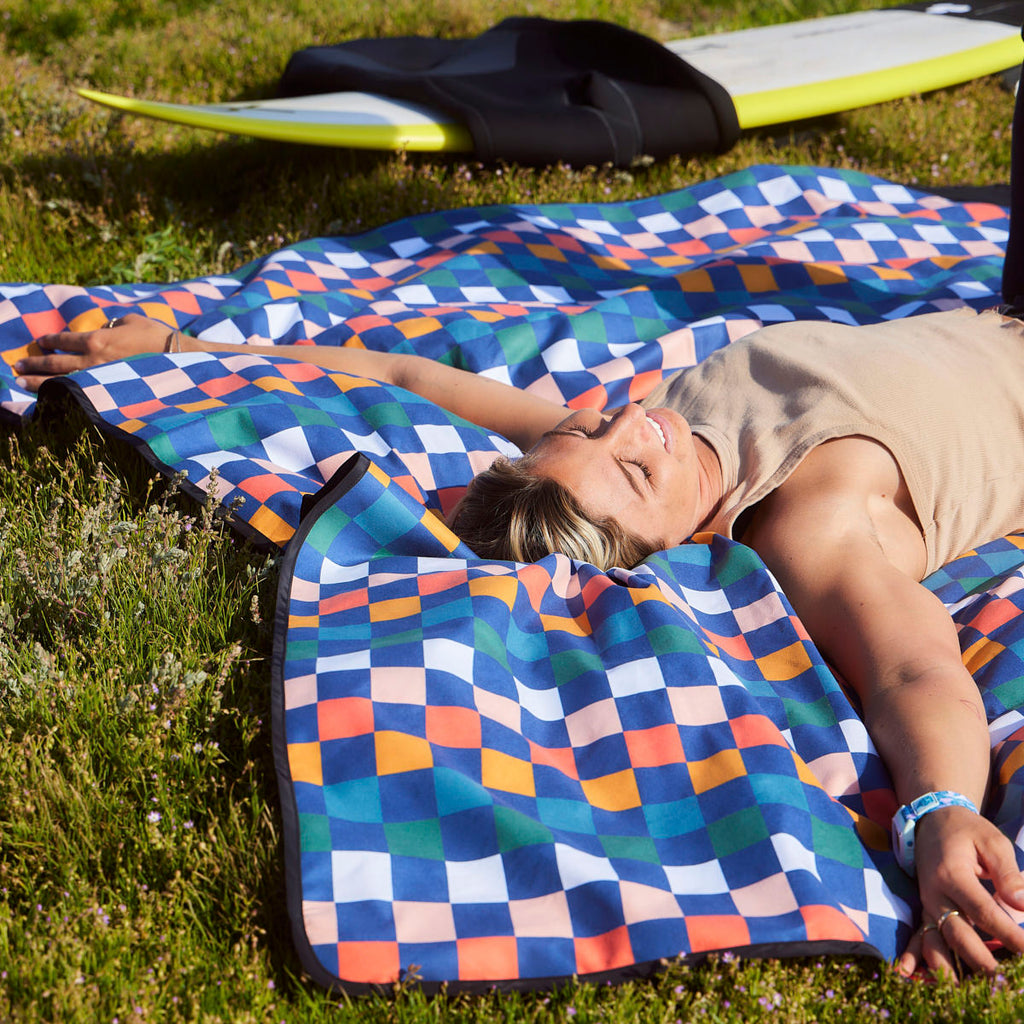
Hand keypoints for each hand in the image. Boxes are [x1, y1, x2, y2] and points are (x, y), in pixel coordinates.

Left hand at [14, 313, 181, 391]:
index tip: (39, 343)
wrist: (179, 362)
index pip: (63, 340)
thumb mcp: (132, 321)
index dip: (49, 341)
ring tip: (21, 382)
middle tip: (17, 365)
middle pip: (55, 363)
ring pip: (61, 382)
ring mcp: (100, 380)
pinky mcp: (110, 394)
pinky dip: (61, 396)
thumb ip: (113, 324)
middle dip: (33, 364)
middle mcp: (92, 360)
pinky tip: (50, 398)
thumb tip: (106, 328)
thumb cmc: (158, 338)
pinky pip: (79, 395)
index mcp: (96, 339)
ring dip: (38, 382)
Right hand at [898, 806, 1023, 977]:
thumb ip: (1008, 874)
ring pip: (937, 942)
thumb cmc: (967, 831)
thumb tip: (1021, 905)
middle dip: (984, 963)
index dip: (1009, 935)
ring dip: (954, 968)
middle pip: (959, 935)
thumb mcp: (992, 842)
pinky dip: (925, 958)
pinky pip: (923, 937)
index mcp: (952, 874)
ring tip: (971, 992)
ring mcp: (926, 902)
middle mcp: (934, 893)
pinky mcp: (925, 909)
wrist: (930, 819)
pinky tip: (927, 978)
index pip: (984, 913)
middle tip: (1007, 984)